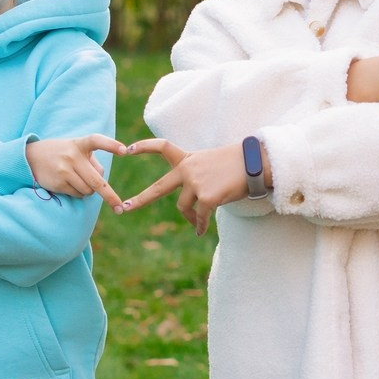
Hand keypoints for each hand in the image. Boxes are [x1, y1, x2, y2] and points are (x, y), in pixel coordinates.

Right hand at [26, 135, 126, 206]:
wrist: (31, 157)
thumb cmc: (63, 153)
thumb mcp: (77, 150)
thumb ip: (92, 163)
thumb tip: (102, 186)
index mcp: (80, 144)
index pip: (97, 140)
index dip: (111, 145)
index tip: (125, 150)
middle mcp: (73, 156)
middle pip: (97, 181)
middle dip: (110, 197)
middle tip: (119, 208)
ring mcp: (64, 170)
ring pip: (88, 190)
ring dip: (89, 190)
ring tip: (78, 179)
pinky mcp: (58, 182)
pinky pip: (77, 194)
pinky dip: (78, 193)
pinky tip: (68, 183)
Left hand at [112, 139, 249, 235]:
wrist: (255, 165)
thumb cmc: (238, 164)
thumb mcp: (212, 162)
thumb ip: (197, 175)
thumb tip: (194, 200)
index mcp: (188, 158)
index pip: (161, 147)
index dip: (144, 147)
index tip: (127, 150)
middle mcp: (187, 170)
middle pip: (158, 188)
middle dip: (140, 200)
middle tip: (123, 208)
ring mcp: (195, 184)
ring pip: (183, 207)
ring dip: (189, 217)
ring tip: (195, 223)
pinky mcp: (206, 198)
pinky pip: (199, 217)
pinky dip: (200, 225)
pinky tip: (200, 231)